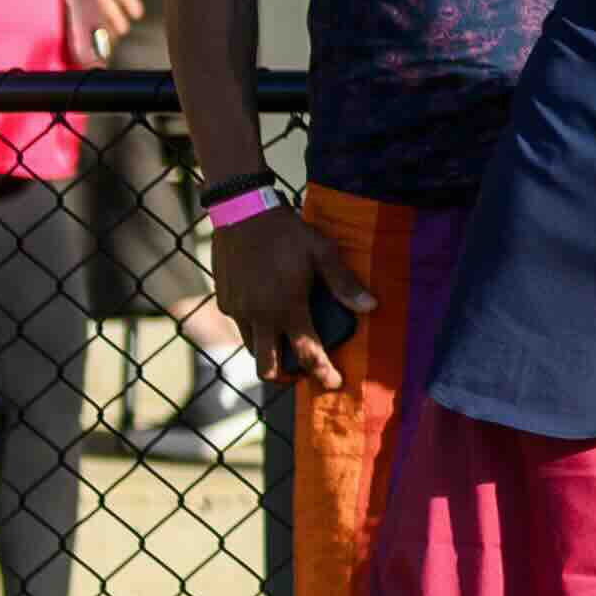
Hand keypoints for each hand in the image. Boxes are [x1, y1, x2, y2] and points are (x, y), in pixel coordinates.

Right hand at [215, 185, 364, 396]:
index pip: (308, 354)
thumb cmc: (288, 232)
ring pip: (252, 347)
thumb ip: (344, 284)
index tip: (335, 384)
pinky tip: (267, 314)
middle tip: (302, 374)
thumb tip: (371, 307)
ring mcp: (237, 310)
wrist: (242, 212)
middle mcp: (259, 316)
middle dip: (286, 377)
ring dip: (269, 352)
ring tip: (286, 343)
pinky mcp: (224, 300)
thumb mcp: (322, 253)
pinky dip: (254, 329)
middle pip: (268, 367)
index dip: (323, 373)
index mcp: (287, 308)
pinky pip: (240, 325)